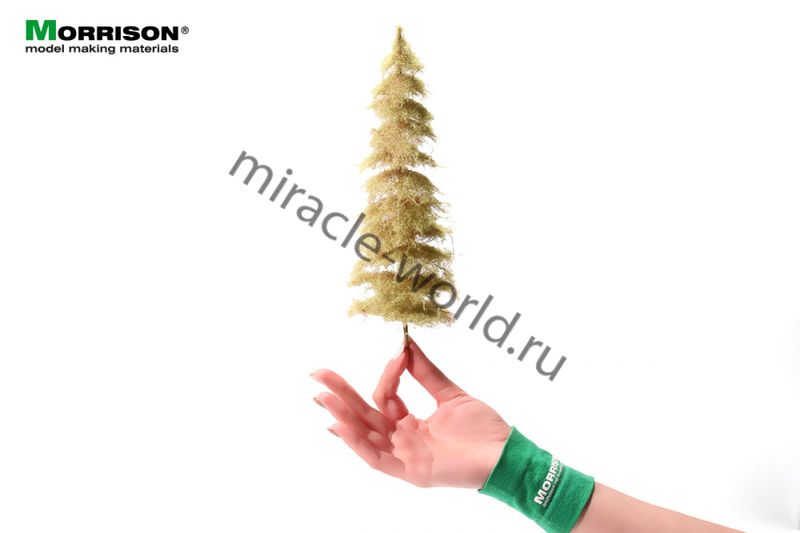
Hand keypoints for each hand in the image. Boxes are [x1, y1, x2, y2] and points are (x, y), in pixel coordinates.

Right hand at [310, 336, 510, 488]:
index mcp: (410, 423)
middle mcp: (403, 440)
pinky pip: (378, 459)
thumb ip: (426, 372)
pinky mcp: (411, 472)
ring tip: (323, 396)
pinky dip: (358, 444)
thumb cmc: (483, 429)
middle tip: (317, 373)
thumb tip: (406, 344)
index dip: (388, 375)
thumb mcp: (451, 394)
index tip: (399, 353)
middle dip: (341, 394)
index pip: (385, 398)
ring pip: (366, 436)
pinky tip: (340, 427)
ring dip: (343, 416)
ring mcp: (405, 457)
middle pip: (365, 416)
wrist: (505, 452)